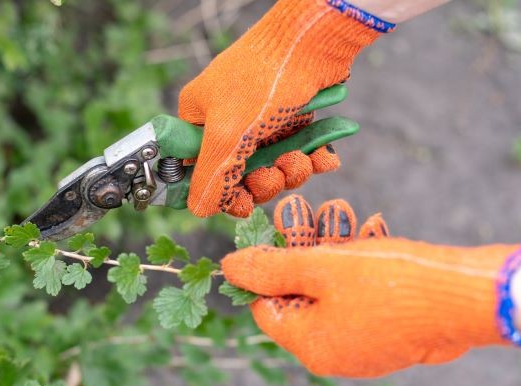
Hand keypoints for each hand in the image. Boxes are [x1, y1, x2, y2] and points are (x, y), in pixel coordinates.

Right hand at [179, 0, 388, 217]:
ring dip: (291, 171)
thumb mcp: (227, 134)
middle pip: (242, 175)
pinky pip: (299, 151)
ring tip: (301, 159)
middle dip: (264, 181)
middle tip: (276, 174)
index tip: (243, 203)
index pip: (203, 172)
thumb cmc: (262, 79)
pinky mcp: (292, 118)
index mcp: (200, 121)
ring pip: (274, 167)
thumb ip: (211, 176)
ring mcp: (262, 121)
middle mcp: (228, 122)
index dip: (224, 193)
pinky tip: (323, 157)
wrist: (314, 41)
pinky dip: (312, 158)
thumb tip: (196, 209)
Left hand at [222, 195, 520, 377]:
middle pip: (301, 300)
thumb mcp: (322, 267)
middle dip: (305, 255)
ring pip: (333, 296)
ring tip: (347, 219)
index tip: (276, 234)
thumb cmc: (392, 284)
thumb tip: (230, 268)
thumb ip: (272, 268)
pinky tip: (372, 236)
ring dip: (335, 256)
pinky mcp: (393, 338)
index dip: (265, 270)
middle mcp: (334, 356)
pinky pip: (363, 301)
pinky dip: (361, 270)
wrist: (469, 299)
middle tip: (311, 218)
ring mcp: (366, 350)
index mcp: (310, 345)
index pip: (265, 309)